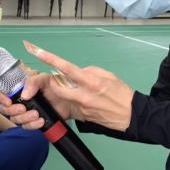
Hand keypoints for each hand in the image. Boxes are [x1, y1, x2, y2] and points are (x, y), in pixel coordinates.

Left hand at [0, 41, 134, 132]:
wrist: (130, 115)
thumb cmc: (121, 94)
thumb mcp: (108, 75)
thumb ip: (89, 72)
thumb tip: (76, 72)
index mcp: (91, 81)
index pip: (66, 68)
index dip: (50, 59)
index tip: (38, 52)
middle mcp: (83, 95)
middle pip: (57, 87)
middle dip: (52, 82)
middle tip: (55, 80)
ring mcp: (81, 107)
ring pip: (62, 97)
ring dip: (61, 92)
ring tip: (70, 90)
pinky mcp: (81, 117)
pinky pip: (70, 106)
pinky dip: (70, 101)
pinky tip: (81, 101)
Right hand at [0, 72, 74, 128]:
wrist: (72, 100)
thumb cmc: (58, 85)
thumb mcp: (45, 79)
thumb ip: (33, 82)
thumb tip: (24, 95)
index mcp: (22, 87)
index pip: (4, 92)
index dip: (2, 98)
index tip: (8, 102)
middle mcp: (22, 100)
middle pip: (6, 109)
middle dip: (13, 110)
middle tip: (23, 108)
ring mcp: (27, 111)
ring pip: (15, 119)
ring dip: (24, 118)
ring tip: (36, 114)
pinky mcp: (34, 121)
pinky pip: (27, 126)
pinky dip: (33, 125)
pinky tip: (41, 120)